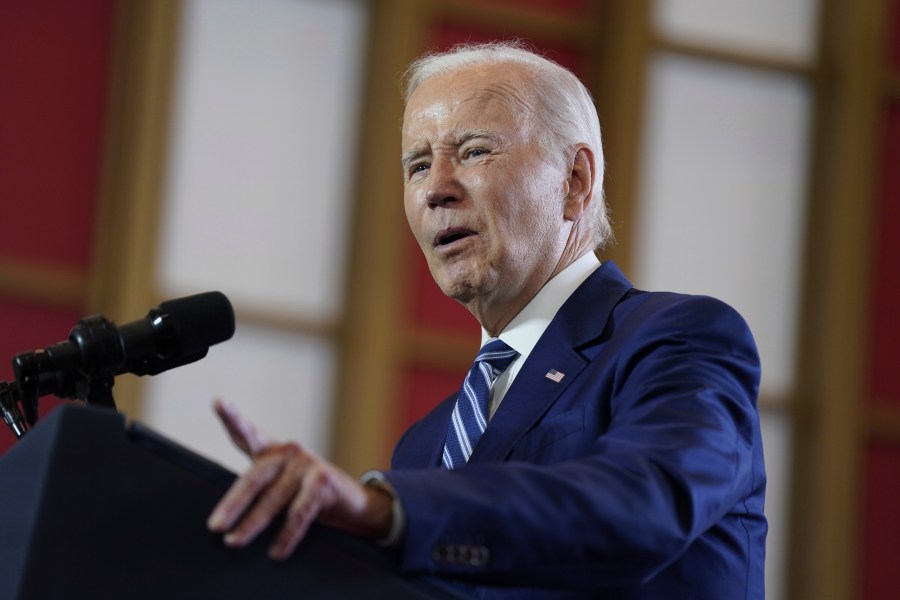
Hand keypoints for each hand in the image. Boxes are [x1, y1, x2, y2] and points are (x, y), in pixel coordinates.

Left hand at [206, 403, 393, 558]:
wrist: (354, 505)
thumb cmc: (309, 497)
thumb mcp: (281, 490)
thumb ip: (259, 494)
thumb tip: (225, 522)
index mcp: (273, 452)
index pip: (248, 435)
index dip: (232, 417)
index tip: (219, 402)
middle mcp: (288, 452)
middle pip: (254, 478)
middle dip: (232, 504)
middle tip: (215, 526)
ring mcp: (307, 464)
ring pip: (273, 499)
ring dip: (252, 524)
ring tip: (235, 542)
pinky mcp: (323, 480)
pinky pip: (299, 513)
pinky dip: (286, 535)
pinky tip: (277, 551)